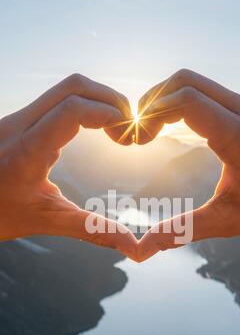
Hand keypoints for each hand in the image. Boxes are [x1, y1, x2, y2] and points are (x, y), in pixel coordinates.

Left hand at [0, 74, 137, 260]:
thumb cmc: (0, 216)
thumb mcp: (48, 221)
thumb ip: (92, 230)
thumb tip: (132, 247)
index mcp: (27, 151)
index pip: (72, 110)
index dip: (108, 113)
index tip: (127, 134)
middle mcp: (18, 126)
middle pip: (72, 87)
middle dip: (109, 99)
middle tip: (128, 125)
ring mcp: (15, 119)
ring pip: (63, 89)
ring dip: (96, 99)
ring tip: (116, 127)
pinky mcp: (17, 121)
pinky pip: (55, 99)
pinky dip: (83, 105)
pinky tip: (95, 127)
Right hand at [136, 69, 239, 260]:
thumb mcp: (227, 221)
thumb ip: (183, 230)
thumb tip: (144, 248)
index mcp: (238, 137)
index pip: (186, 100)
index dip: (153, 113)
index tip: (140, 139)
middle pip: (186, 81)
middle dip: (153, 101)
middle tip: (139, 132)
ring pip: (196, 82)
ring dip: (167, 98)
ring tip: (151, 129)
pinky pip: (208, 91)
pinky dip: (183, 100)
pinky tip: (173, 126)